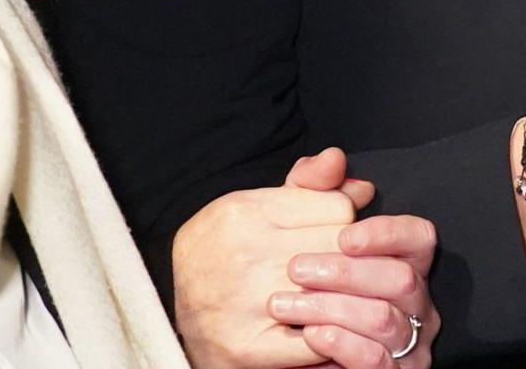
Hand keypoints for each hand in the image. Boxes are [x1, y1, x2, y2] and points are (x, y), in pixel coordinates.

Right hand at [172, 149, 437, 368]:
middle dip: (350, 262)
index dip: (345, 224)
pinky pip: (318, 340)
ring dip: (348, 300)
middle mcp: (243, 253)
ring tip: (342, 300)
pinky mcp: (249, 348)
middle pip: (340, 251)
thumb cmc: (223, 253)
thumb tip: (354, 177)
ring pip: (336, 294)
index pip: (338, 210)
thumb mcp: (256, 206)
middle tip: (341, 272)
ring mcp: (246, 302)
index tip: (333, 237)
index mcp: (246, 211)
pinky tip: (325, 327)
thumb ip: (308, 187)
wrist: (171, 314)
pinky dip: (331, 337)